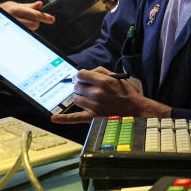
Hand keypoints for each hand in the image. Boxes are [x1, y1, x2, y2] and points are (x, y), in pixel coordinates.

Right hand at [0, 0, 54, 30]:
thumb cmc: (1, 11)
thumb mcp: (13, 5)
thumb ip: (28, 6)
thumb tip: (40, 4)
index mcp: (16, 10)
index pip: (35, 14)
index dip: (45, 17)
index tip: (52, 19)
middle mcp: (14, 19)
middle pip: (35, 24)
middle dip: (35, 21)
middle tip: (28, 18)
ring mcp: (13, 28)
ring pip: (31, 29)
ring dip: (30, 26)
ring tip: (21, 22)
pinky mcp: (13, 34)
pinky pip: (26, 33)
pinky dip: (25, 30)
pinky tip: (19, 26)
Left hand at [50, 66, 170, 123]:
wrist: (136, 111)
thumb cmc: (127, 94)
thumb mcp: (117, 77)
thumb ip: (101, 72)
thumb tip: (87, 72)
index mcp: (103, 81)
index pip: (81, 74)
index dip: (79, 75)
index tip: (80, 77)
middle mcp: (96, 93)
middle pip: (77, 86)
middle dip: (80, 86)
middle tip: (87, 88)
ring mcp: (93, 106)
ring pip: (75, 99)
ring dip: (79, 97)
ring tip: (88, 98)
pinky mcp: (92, 117)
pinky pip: (74, 117)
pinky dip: (63, 118)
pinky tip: (54, 118)